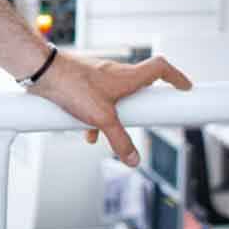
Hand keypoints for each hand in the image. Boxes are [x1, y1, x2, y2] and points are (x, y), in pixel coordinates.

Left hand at [25, 52, 193, 166]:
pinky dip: (97, 117)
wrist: (42, 73)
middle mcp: (115, 72)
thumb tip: (134, 160)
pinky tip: (88, 134)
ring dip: (118, 114)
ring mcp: (98, 76)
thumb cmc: (73, 87)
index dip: (176, 77)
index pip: (160, 68)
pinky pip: (97, 101)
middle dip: (145, 103)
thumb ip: (120, 141)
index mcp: (127, 76)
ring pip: (116, 96)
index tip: (185, 87)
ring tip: (114, 133)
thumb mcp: (102, 119)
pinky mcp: (83, 83)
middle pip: (140, 84)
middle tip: (151, 116)